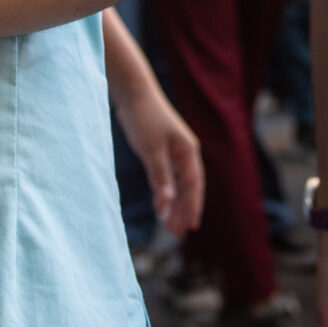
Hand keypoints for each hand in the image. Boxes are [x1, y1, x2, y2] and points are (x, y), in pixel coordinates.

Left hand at [114, 79, 204, 238]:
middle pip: (187, 187)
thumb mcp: (151, 150)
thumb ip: (160, 176)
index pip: (194, 185)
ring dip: (174, 204)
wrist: (133, 93)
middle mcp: (184, 153)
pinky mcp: (160, 151)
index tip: (191, 226)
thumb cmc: (144, 118)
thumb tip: (168, 202)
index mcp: (188, 152)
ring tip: (169, 226)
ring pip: (177, 184)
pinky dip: (164, 193)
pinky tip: (159, 207)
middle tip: (177, 233)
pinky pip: (166, 178)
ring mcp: (173, 152)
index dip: (193, 206)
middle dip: (183, 210)